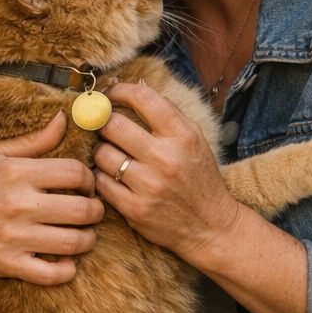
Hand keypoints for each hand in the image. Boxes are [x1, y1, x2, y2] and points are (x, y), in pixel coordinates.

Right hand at [0, 112, 103, 284]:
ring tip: (84, 234)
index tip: (86, 185)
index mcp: (17, 173)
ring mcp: (14, 238)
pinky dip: (67, 270)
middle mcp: (18, 205)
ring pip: (74, 243)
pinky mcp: (8, 264)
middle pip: (83, 210)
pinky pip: (52, 274)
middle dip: (96, 211)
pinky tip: (66, 260)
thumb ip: (33, 141)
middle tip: (92, 211)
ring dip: (87, 239)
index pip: (76, 173)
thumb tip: (63, 119)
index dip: (89, 179)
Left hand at [91, 83, 244, 264]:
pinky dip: (101, 177)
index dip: (119, 91)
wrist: (210, 226)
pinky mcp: (135, 210)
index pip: (143, 99)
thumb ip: (167, 114)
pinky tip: (112, 176)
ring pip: (101, 154)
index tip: (110, 94)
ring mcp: (149, 186)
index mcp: (182, 136)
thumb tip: (136, 87)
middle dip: (104, 122)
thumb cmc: (199, 177)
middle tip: (105, 127)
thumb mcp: (194, 139)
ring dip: (101, 151)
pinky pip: (101, 183)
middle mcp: (166, 158)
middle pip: (113, 125)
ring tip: (112, 154)